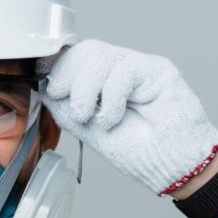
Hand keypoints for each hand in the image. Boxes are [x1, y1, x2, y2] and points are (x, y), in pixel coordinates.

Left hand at [41, 39, 217, 194]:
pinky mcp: (157, 69)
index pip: (77, 59)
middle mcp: (120, 73)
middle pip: (86, 51)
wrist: (172, 167)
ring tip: (91, 116)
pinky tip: (114, 117)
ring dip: (86, 88)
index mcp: (103, 85)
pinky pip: (123, 69)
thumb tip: (44, 89)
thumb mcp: (91, 132)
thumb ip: (68, 109)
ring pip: (99, 55)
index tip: (48, 85)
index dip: (58, 65)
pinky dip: (112, 97)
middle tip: (66, 100)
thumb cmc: (140, 154)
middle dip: (68, 75)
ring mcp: (138, 69)